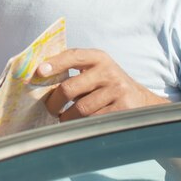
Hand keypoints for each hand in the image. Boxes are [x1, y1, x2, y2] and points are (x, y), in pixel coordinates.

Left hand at [34, 48, 168, 120]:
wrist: (142, 102)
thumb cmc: (108, 86)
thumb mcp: (96, 71)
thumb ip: (74, 71)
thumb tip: (41, 78)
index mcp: (98, 58)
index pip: (73, 56)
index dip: (54, 63)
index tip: (39, 72)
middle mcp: (108, 71)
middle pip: (70, 88)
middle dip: (54, 102)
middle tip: (50, 109)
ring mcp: (117, 91)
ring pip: (80, 109)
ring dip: (67, 117)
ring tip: (64, 118)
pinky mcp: (122, 109)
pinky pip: (93, 121)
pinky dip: (82, 125)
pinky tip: (80, 124)